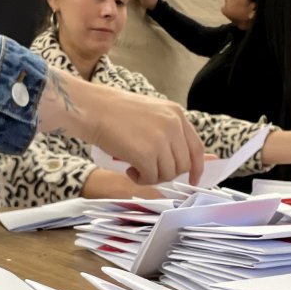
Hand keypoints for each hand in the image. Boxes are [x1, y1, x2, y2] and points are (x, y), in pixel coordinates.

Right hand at [37, 69, 204, 184]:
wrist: (93, 109)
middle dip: (167, 173)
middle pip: (183, 164)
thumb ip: (169, 133)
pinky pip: (151, 177)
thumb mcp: (151, 114)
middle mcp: (173, 125)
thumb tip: (185, 163)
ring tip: (135, 168)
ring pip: (168, 173)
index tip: (193, 179)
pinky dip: (140, 179)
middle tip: (148, 170)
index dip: (197, 167)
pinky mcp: (146, 153)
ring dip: (152, 177)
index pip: (197, 147)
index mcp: (176, 114)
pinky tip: (129, 170)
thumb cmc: (115, 112)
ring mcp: (161, 139)